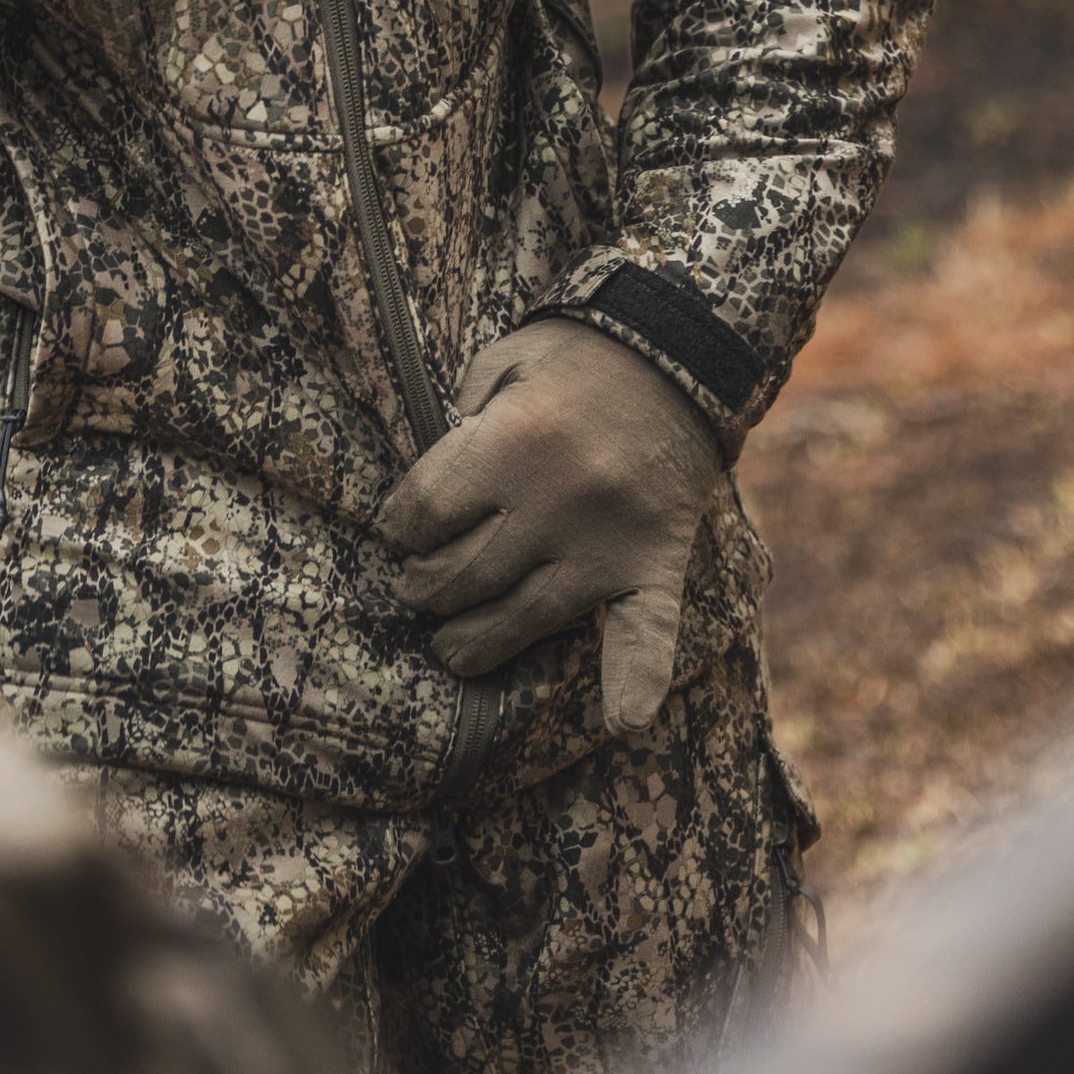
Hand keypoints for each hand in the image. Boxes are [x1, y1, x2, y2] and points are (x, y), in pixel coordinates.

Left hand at [378, 318, 720, 738]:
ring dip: (474, 641)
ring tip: (450, 646)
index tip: (398, 532)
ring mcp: (606, 540)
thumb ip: (463, 420)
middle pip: (463, 574)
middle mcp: (554, 500)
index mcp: (510, 442)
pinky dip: (638, 678)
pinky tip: (624, 722)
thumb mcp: (502, 363)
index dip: (398, 528)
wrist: (675, 351)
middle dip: (424, 587)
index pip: (425, 513)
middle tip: (416, 588)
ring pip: (524, 618)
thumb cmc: (572, 356)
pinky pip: (648, 630)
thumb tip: (432, 490)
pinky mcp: (653, 562)